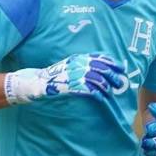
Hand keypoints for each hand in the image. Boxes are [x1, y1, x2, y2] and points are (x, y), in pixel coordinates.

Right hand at [4, 53, 124, 103]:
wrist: (34, 82)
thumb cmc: (52, 77)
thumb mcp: (68, 67)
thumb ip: (81, 67)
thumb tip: (97, 71)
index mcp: (77, 58)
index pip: (99, 57)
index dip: (111, 62)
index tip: (121, 68)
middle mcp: (76, 65)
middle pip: (101, 68)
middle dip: (113, 76)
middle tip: (121, 84)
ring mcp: (72, 76)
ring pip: (96, 79)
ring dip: (106, 87)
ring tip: (111, 93)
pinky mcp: (68, 87)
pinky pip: (86, 89)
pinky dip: (95, 94)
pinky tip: (99, 98)